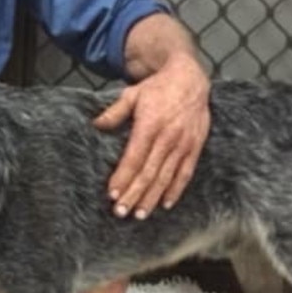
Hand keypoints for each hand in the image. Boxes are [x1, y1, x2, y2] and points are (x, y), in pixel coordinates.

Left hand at [93, 52, 209, 218]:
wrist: (190, 78)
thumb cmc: (157, 88)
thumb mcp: (132, 95)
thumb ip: (114, 112)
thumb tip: (96, 125)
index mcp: (150, 125)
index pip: (134, 158)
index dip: (123, 177)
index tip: (112, 194)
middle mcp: (168, 137)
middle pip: (149, 172)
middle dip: (134, 194)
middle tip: (121, 212)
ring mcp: (183, 143)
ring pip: (166, 177)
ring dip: (152, 197)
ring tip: (140, 214)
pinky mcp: (195, 147)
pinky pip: (185, 172)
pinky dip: (176, 190)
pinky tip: (165, 204)